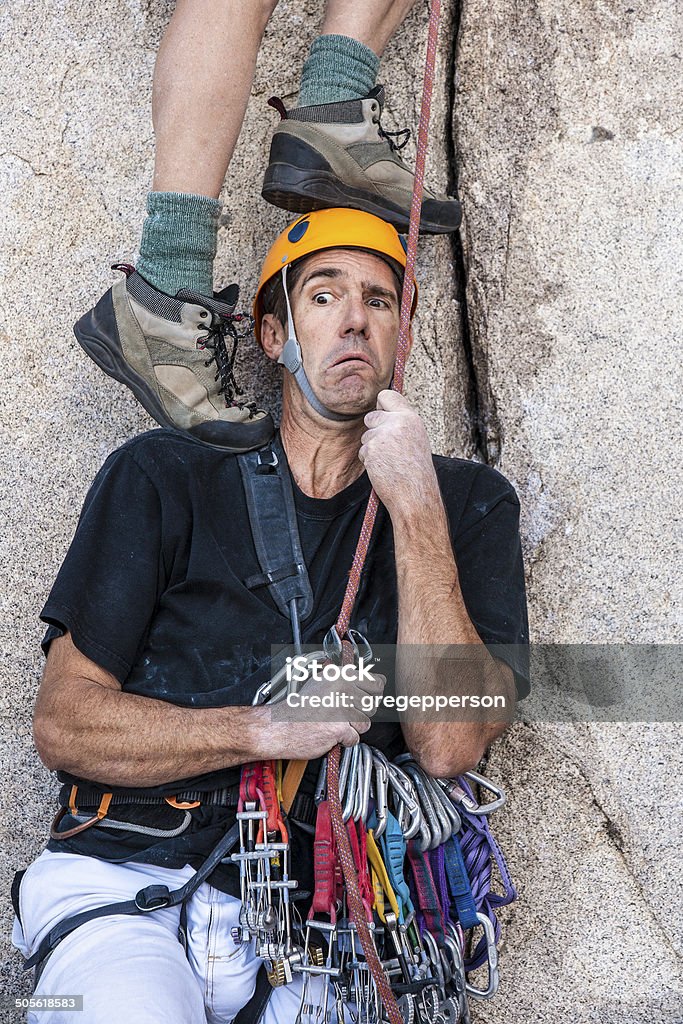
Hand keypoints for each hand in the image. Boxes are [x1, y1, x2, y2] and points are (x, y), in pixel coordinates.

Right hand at [266, 666, 385, 758]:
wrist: (279, 726)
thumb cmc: (297, 708)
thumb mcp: (320, 683)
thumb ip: (343, 681)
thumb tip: (366, 680)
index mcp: (340, 676)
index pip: (376, 682)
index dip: (374, 693)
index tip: (370, 697)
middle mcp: (342, 689)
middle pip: (372, 705)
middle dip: (361, 713)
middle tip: (344, 715)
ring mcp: (341, 709)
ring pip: (365, 723)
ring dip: (353, 728)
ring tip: (335, 724)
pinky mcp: (339, 728)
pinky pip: (354, 738)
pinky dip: (344, 741)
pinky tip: (330, 734)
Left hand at [359, 390, 440, 518]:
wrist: (415, 494)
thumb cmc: (416, 471)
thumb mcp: (416, 440)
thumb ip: (401, 425)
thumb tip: (382, 414)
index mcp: (411, 418)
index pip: (387, 395)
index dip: (381, 405)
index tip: (381, 412)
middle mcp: (397, 422)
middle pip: (371, 416)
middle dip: (374, 431)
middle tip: (387, 448)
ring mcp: (383, 435)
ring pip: (366, 436)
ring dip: (372, 449)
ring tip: (389, 462)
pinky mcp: (371, 449)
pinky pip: (362, 451)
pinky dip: (369, 461)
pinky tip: (384, 469)